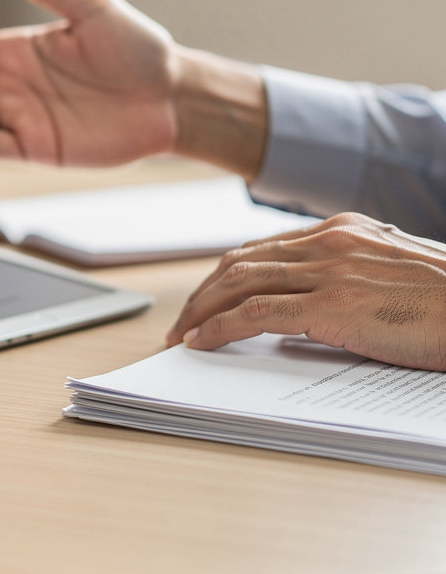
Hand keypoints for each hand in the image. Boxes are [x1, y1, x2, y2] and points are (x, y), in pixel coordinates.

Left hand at [167, 212, 445, 370]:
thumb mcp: (393, 276)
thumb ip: (348, 278)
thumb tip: (305, 308)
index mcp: (344, 230)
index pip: (263, 249)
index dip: (224, 276)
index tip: (205, 299)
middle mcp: (331, 242)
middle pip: (240, 263)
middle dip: (202, 294)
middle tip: (181, 322)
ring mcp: (331, 270)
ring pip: (239, 284)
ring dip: (201, 312)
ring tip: (181, 336)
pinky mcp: (334, 304)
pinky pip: (255, 313)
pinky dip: (220, 328)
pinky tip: (202, 342)